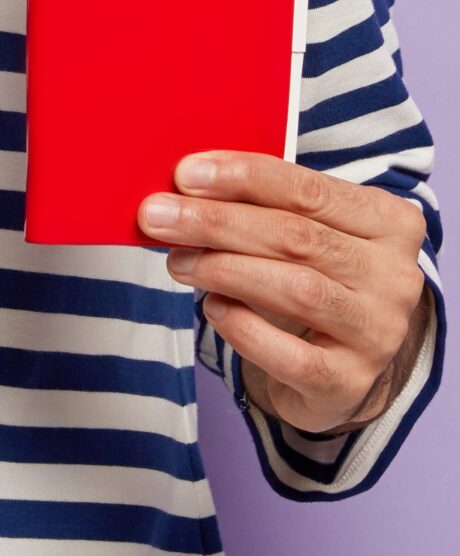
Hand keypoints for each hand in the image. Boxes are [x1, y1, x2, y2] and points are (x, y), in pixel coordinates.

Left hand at [137, 151, 429, 437]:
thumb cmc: (315, 279)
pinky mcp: (350, 381)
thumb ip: (264, 207)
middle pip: (297, 237)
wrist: (342, 364)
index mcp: (390, 222)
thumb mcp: (307, 234)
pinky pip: (290, 354)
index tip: (186, 174)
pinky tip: (213, 308)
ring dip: (224, 269)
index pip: (310, 189)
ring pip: (296, 290)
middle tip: (159, 217)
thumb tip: (187, 188)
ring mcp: (378, 332)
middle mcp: (395, 276)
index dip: (244, 178)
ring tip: (178, 261)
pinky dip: (243, 327)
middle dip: (218, 223)